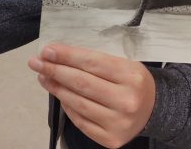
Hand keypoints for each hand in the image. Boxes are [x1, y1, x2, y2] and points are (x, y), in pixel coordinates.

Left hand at [28, 44, 154, 148]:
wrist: (154, 109)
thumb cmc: (132, 80)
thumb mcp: (124, 62)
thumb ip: (95, 59)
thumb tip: (58, 54)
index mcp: (131, 75)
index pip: (91, 63)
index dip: (67, 56)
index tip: (47, 50)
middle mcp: (126, 101)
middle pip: (82, 83)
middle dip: (55, 70)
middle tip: (36, 62)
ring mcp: (118, 123)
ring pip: (77, 103)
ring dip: (56, 88)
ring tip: (43, 76)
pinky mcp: (110, 139)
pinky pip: (80, 121)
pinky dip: (67, 106)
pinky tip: (59, 93)